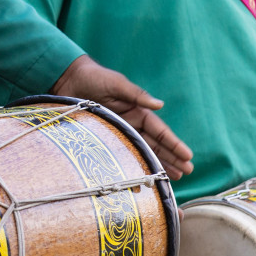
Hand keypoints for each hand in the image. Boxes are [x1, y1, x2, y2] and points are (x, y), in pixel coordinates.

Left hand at [52, 54, 192, 178]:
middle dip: (172, 158)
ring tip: (174, 178)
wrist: (68, 80)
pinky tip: (142, 176)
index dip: (174, 144)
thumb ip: (137, 95)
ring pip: (142, 151)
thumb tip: (160, 105)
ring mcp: (118, 133)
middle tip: (186, 173)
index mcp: (137, 111)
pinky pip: (122, 154)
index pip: (160, 131)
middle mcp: (131, 124)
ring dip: (158, 163)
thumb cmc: (94, 78)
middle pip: (155, 144)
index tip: (188, 156)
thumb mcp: (117, 84)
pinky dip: (132, 165)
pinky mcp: (104, 139)